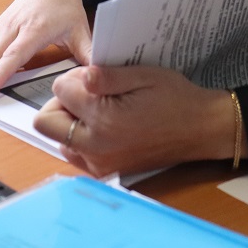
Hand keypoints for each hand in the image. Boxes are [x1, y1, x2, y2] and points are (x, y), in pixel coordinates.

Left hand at [33, 65, 244, 177]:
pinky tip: (106, 126)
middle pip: (47, 121)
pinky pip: (75, 152)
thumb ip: (108, 76)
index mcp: (103, 120)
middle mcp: (95, 147)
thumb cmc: (175, 98)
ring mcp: (98, 163)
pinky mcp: (104, 171)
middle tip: (91, 93)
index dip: (75, 77)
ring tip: (102, 110)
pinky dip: (81, 137)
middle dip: (63, 102)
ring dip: (70, 120)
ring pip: (58, 137)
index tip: (97, 77)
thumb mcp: (143, 76)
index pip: (60, 90)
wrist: (200, 129)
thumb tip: (81, 75)